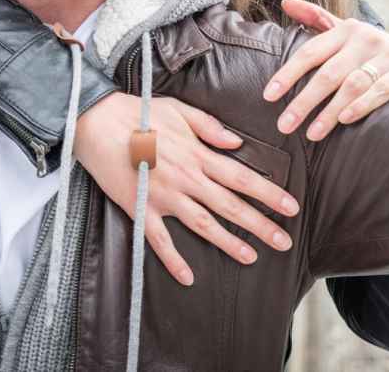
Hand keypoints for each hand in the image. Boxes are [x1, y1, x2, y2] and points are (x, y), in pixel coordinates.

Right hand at [72, 93, 300, 286]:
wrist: (96, 122)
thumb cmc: (139, 112)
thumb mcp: (181, 111)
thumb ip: (211, 128)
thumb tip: (238, 143)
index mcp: (198, 154)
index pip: (242, 177)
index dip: (269, 194)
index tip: (291, 207)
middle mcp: (186, 178)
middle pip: (230, 205)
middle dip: (260, 225)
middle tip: (284, 241)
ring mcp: (163, 196)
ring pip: (203, 224)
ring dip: (228, 242)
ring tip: (252, 257)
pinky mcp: (139, 209)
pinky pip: (159, 240)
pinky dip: (173, 260)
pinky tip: (188, 277)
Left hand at [265, 0, 388, 140]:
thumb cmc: (371, 51)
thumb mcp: (346, 31)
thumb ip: (316, 17)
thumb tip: (285, 2)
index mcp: (347, 29)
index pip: (311, 52)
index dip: (288, 73)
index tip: (268, 96)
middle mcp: (367, 39)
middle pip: (328, 73)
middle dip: (303, 101)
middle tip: (284, 126)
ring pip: (353, 85)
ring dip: (330, 112)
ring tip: (312, 134)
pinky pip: (381, 90)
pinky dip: (362, 105)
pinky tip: (345, 120)